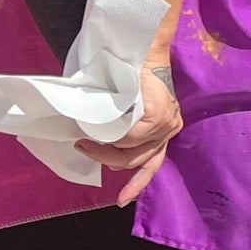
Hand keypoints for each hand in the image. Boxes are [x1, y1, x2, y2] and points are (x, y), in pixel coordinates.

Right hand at [76, 59, 181, 206]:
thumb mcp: (124, 106)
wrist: (141, 48)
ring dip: (104, 149)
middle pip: (136, 161)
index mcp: (163, 129)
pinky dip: (114, 137)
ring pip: (130, 152)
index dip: (137, 184)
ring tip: (84, 139)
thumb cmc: (127, 73)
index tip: (121, 201)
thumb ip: (119, 126)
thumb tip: (100, 143)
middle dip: (105, 160)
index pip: (152, 164)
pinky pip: (132, 137)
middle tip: (82, 147)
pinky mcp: (159, 116)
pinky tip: (100, 129)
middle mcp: (168, 129)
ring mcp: (166, 123)